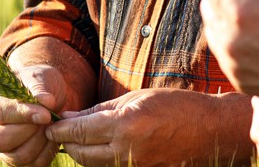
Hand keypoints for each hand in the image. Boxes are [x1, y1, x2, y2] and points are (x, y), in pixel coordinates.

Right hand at [0, 64, 70, 165]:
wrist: (51, 95)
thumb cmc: (39, 83)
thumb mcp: (38, 77)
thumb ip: (39, 89)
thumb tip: (47, 102)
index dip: (22, 115)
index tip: (45, 113)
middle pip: (1, 140)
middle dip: (30, 131)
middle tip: (49, 118)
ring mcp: (2, 148)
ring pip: (18, 156)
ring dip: (40, 141)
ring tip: (51, 124)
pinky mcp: (19, 159)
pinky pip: (33, 164)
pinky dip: (48, 151)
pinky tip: (53, 135)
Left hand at [45, 88, 251, 165]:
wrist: (208, 130)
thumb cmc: (176, 106)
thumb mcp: (136, 98)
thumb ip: (100, 110)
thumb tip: (70, 117)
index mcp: (124, 126)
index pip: (78, 131)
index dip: (59, 128)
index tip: (49, 123)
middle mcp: (125, 150)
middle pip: (79, 153)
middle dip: (66, 141)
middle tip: (61, 129)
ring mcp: (132, 166)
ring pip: (91, 164)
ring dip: (81, 151)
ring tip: (79, 136)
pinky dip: (98, 158)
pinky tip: (100, 145)